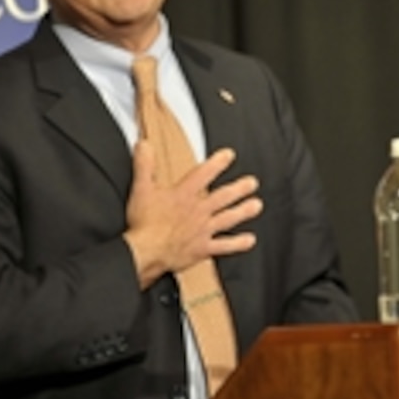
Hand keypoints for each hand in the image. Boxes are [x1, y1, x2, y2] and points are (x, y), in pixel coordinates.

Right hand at [122, 141, 262, 288]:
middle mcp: (198, 210)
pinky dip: (238, 243)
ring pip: (228, 218)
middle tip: (252, 183)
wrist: (145, 252)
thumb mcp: (141, 189)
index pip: (204, 173)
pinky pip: (224, 246)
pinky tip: (249, 240)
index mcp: (184, 194)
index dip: (218, 163)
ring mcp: (202, 230)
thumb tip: (145, 145)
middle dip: (240, 188)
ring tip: (257, 205)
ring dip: (244, 211)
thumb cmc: (144, 224)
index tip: (229, 155)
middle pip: (223, 196)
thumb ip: (144, 165)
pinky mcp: (202, 249)